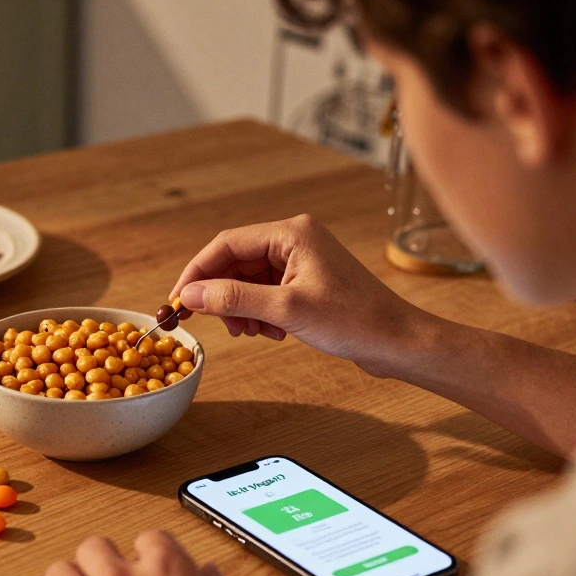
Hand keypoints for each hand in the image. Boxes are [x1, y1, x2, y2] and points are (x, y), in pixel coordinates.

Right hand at [170, 215, 430, 375]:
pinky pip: (266, 292)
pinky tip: (273, 333)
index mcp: (291, 233)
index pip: (226, 244)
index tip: (178, 300)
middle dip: (222, 296)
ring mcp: (301, 260)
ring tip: (252, 333)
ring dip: (242, 308)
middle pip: (236, 262)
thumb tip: (190, 295)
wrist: (397, 342)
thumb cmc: (352, 320)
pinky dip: (260, 314)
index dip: (197, 273)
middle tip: (219, 325)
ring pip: (249, 281)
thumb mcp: (285, 310)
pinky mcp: (306, 282)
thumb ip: (233, 299)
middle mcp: (295, 239)